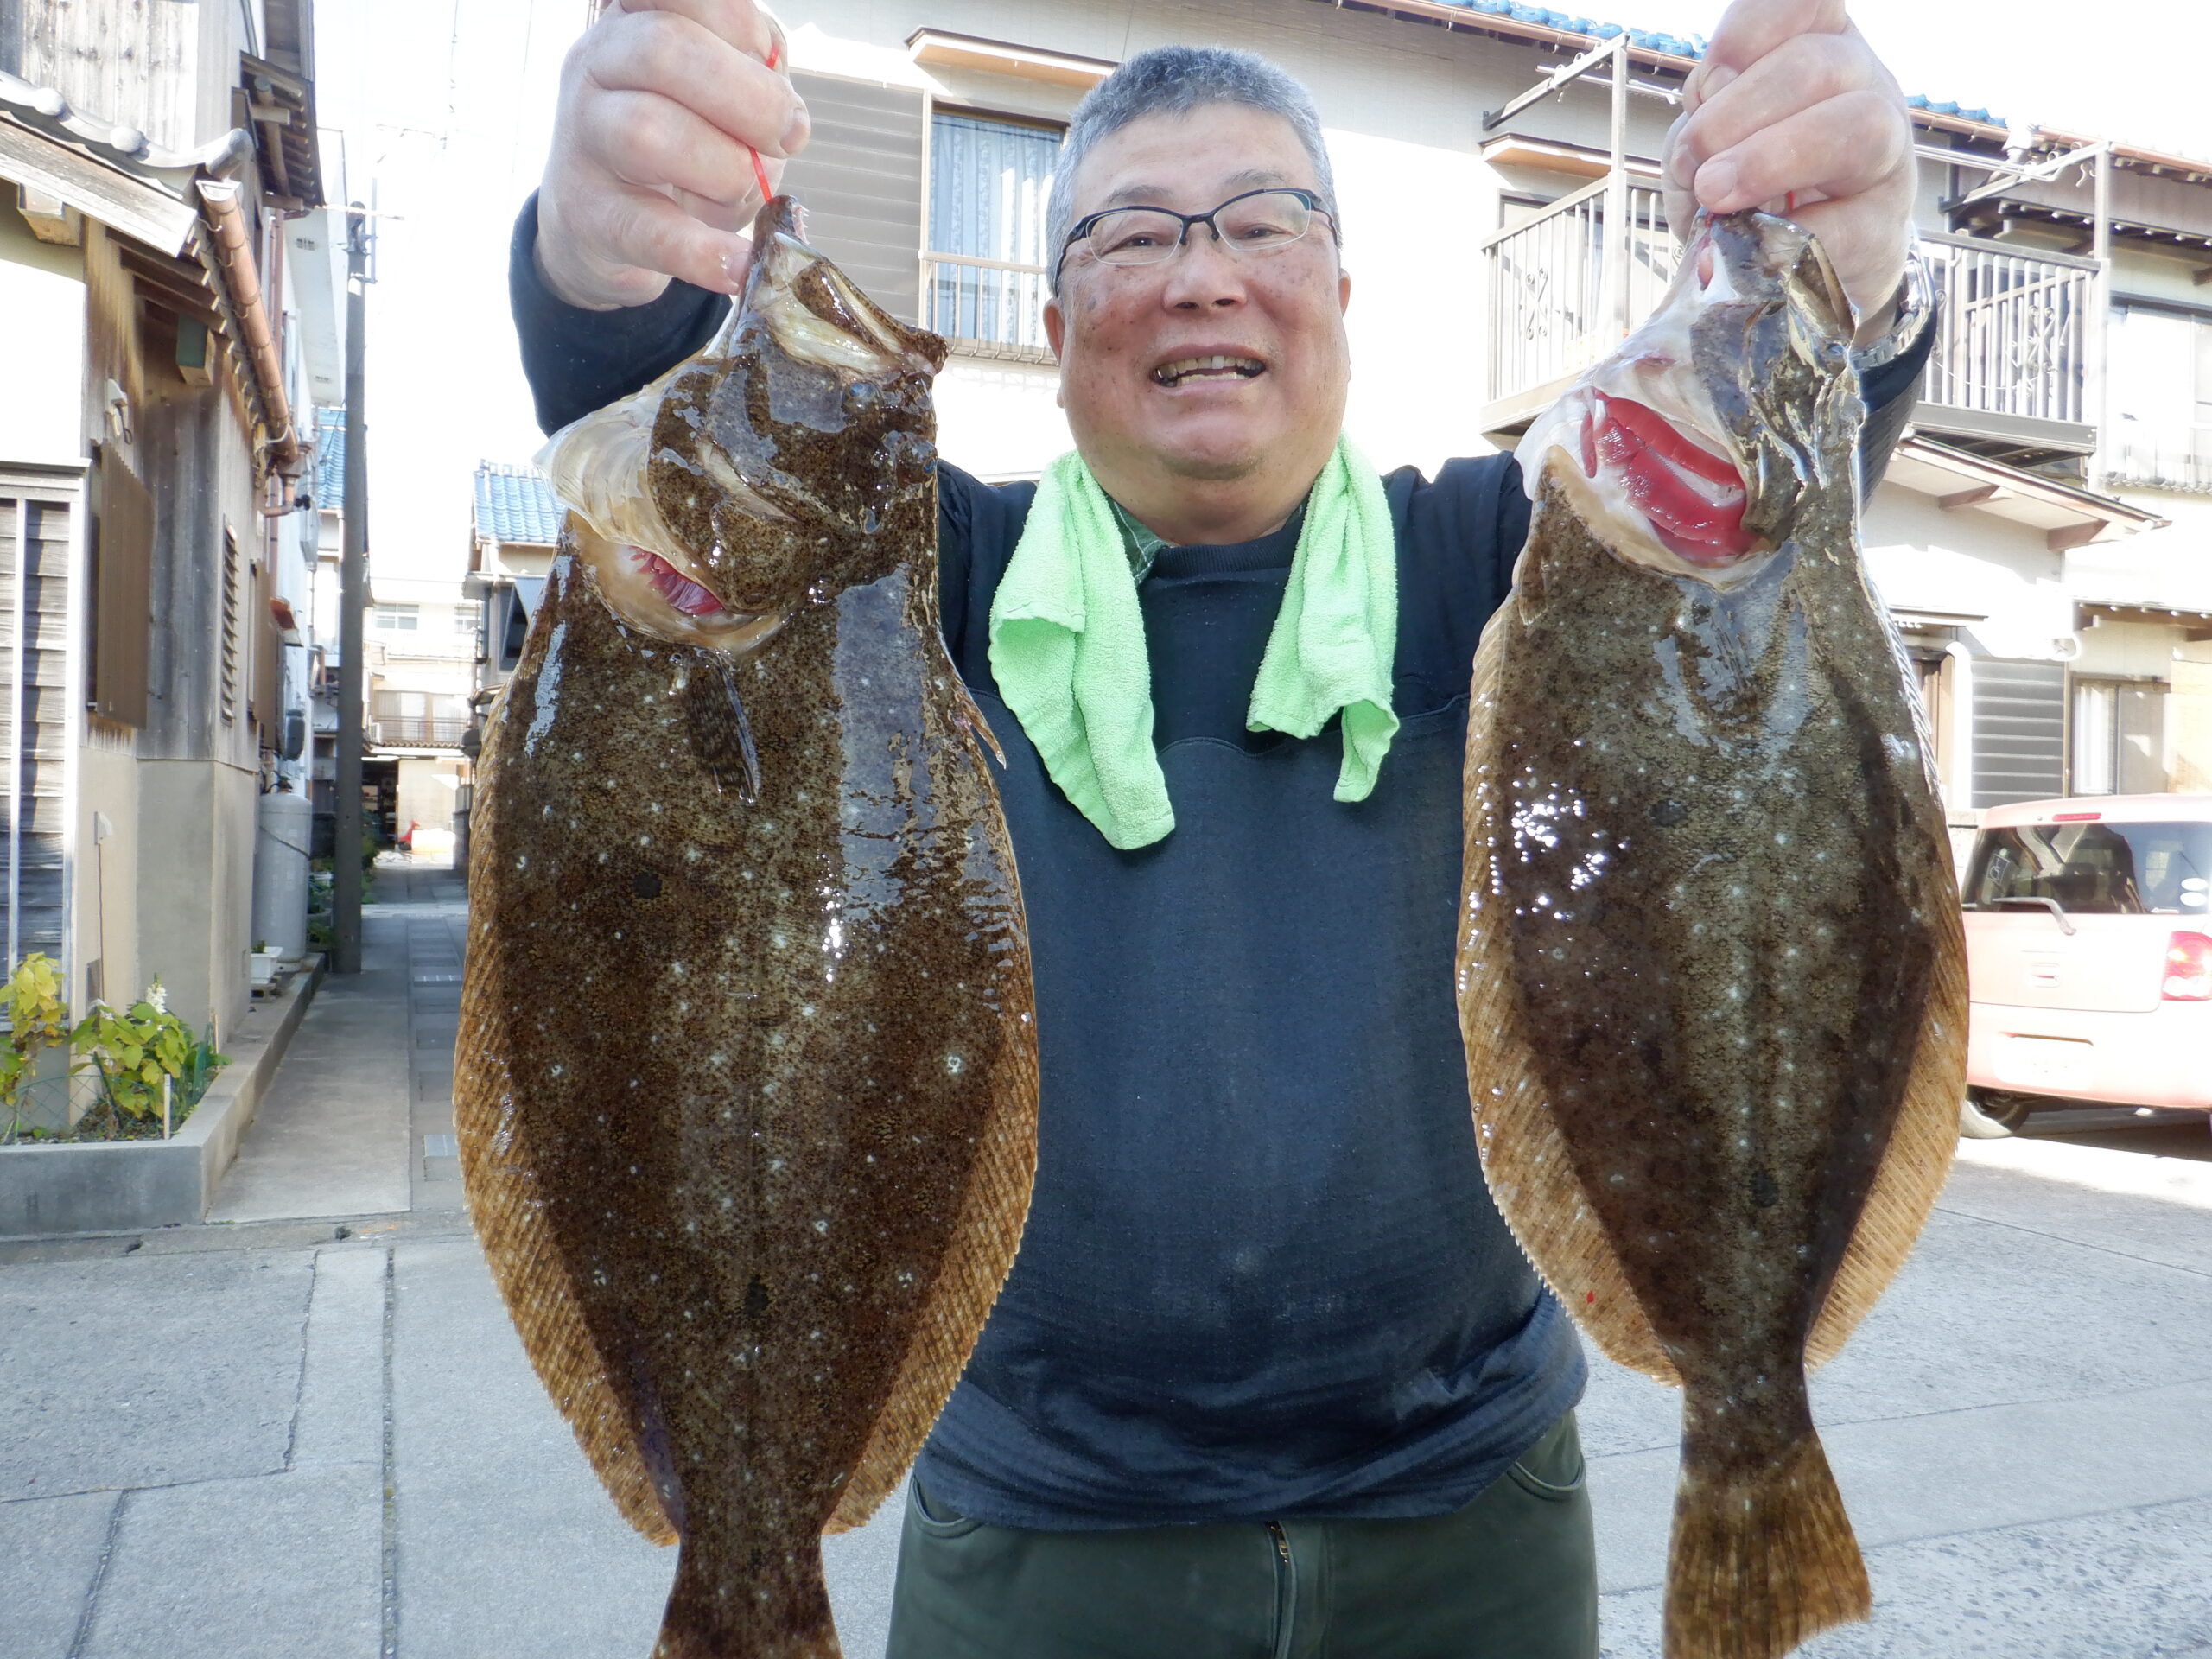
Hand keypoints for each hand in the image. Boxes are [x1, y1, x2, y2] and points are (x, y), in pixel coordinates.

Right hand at [535, 0, 808, 310]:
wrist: (602, 223)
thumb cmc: (682, 141)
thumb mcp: (724, 92)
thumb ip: (756, 75)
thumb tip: (786, 116)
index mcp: (634, 17)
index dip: (738, 22)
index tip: (767, 60)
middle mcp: (596, 63)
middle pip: (663, 49)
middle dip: (748, 97)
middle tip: (787, 136)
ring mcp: (583, 138)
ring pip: (646, 132)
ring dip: (724, 168)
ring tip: (744, 189)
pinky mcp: (589, 215)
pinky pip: (649, 232)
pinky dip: (705, 254)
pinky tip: (741, 265)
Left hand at [1661, 0, 1914, 342]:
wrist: (1797, 267)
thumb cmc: (1750, 187)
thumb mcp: (1711, 135)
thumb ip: (1704, 113)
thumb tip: (1706, 110)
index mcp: (1819, 45)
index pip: (1806, 1)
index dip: (1750, 30)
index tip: (1708, 82)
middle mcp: (1863, 85)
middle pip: (1817, 66)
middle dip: (1735, 114)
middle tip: (1693, 162)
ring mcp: (1886, 155)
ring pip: (1857, 128)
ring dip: (1768, 161)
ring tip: (1715, 195)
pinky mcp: (1884, 228)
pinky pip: (1846, 226)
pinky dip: (1786, 238)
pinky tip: (1754, 245)